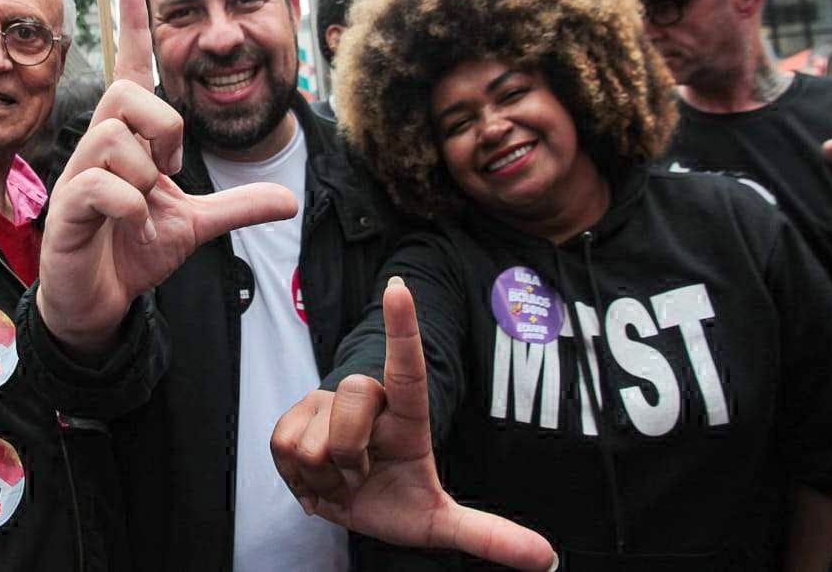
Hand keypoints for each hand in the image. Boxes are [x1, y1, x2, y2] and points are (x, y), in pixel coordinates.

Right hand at [36, 0, 298, 352]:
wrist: (101, 300)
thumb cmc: (134, 249)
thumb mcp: (196, 225)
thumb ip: (237, 206)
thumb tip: (289, 199)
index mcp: (128, 140)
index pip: (130, 70)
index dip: (132, 27)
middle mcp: (97, 146)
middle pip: (130, 95)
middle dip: (165, 132)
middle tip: (168, 173)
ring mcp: (78, 174)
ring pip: (115, 139)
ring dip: (145, 177)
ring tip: (143, 205)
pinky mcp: (66, 208)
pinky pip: (103, 185)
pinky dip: (129, 208)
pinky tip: (129, 224)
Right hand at [271, 278, 557, 571]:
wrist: (348, 508)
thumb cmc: (396, 502)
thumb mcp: (439, 524)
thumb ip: (488, 535)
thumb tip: (546, 558)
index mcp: (406, 414)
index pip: (407, 368)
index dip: (403, 327)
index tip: (399, 287)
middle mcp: (365, 399)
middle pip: (353, 402)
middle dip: (352, 458)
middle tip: (360, 477)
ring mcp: (324, 405)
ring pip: (316, 438)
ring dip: (325, 476)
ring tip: (339, 478)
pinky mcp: (289, 420)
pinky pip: (285, 445)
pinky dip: (299, 477)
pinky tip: (315, 476)